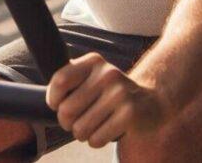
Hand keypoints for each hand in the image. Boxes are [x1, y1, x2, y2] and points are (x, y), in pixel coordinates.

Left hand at [46, 52, 173, 148]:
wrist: (154, 101)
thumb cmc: (114, 93)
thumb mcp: (94, 78)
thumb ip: (71, 83)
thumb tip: (48, 100)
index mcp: (94, 62)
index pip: (60, 80)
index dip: (53, 98)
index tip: (57, 105)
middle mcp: (107, 74)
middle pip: (67, 109)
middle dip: (67, 123)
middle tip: (77, 121)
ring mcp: (119, 94)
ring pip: (80, 128)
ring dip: (82, 134)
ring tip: (94, 126)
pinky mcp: (129, 114)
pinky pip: (96, 138)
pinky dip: (96, 140)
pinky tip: (107, 131)